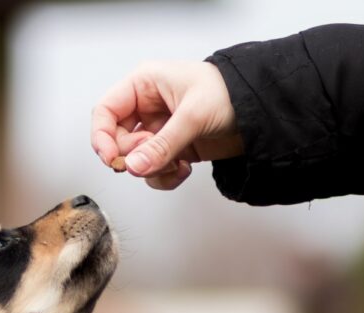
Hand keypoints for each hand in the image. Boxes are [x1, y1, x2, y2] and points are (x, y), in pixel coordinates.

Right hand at [91, 61, 242, 189]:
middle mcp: (147, 107)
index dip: (102, 137)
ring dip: (153, 169)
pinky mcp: (172, 149)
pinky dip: (166, 176)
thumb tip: (134, 167)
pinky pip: (154, 170)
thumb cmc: (230, 94)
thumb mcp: (193, 116)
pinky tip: (185, 168)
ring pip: (136, 160)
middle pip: (117, 141)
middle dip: (134, 156)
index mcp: (144, 85)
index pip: (105, 111)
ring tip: (177, 163)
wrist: (261, 112)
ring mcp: (159, 130)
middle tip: (153, 160)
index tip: (113, 159)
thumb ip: (162, 145)